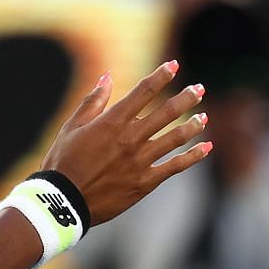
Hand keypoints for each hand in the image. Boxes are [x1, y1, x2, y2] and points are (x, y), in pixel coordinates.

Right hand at [41, 62, 211, 224]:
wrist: (63, 202)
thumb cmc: (62, 163)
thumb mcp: (72, 127)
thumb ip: (93, 101)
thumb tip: (108, 76)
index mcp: (112, 122)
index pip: (144, 92)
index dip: (161, 76)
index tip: (174, 66)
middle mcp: (131, 138)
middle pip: (166, 112)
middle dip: (186, 97)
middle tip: (199, 89)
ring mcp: (140, 161)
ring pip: (175, 138)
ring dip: (193, 125)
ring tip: (204, 117)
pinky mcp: (146, 182)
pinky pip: (175, 166)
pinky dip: (193, 156)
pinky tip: (206, 148)